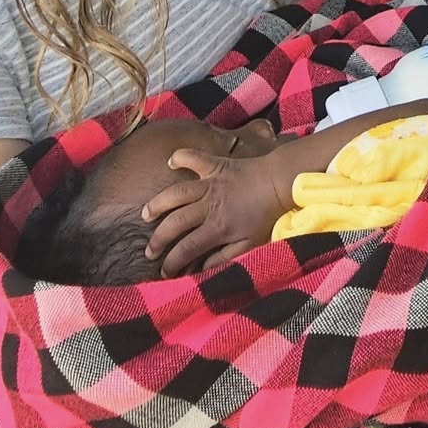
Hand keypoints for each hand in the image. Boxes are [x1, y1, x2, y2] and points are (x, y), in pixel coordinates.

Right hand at [143, 139, 291, 275]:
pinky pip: (193, 158)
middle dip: (158, 239)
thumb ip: (224, 258)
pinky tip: (171, 162)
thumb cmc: (268, 215)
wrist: (281, 182)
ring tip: (146, 214)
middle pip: (175, 224)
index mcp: (218, 228)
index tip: (164, 271)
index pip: (187, 249)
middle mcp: (209, 206)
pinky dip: (181, 157)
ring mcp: (210, 183)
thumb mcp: (251, 244)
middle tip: (149, 250)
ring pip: (175, 193)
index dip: (172, 262)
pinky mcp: (216, 165)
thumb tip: (202, 269)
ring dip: (158, 204)